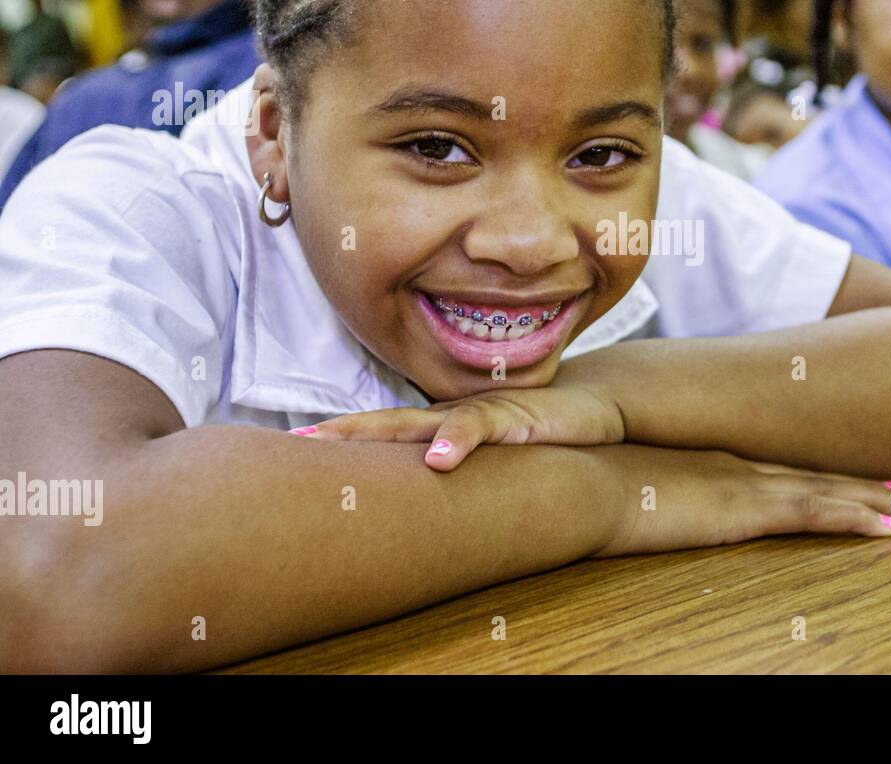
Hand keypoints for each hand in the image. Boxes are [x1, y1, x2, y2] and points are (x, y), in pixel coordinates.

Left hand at [304, 385, 625, 470]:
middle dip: (339, 434)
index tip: (296, 450)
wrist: (593, 406)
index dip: (343, 440)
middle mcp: (451, 416)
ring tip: (332, 446)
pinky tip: (437, 460)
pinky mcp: (511, 418)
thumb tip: (428, 489)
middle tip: (294, 445)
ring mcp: (478, 414)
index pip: (383, 431)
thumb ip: (460, 464)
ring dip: (376, 436)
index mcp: (443, 426)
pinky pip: (478, 427)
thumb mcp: (493, 455)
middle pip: (384, 423)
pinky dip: (456, 442)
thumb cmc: (539, 432)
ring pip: (419, 422)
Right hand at [594, 445, 890, 555]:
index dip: (812, 475)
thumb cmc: (579, 484)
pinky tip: (889, 526)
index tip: (841, 478)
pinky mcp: (744, 509)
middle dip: (857, 484)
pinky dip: (857, 518)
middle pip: (809, 476)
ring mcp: (742, 484)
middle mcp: (733, 466)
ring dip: (871, 500)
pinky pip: (816, 514)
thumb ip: (629, 491)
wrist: (573, 478)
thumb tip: (617, 499)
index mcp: (704, 461)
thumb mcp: (609, 486)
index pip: (773, 470)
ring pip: (826, 493)